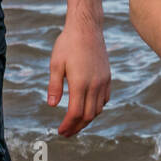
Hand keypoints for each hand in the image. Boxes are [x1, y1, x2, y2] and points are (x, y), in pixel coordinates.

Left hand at [48, 18, 110, 135]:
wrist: (87, 28)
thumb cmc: (68, 44)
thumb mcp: (56, 64)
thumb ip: (54, 86)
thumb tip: (52, 106)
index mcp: (80, 83)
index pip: (75, 113)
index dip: (68, 125)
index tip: (60, 131)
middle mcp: (95, 85)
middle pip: (88, 116)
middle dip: (77, 127)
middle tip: (66, 133)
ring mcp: (103, 81)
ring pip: (98, 109)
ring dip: (87, 120)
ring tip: (76, 124)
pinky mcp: (107, 77)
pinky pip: (105, 99)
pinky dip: (96, 108)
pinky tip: (88, 108)